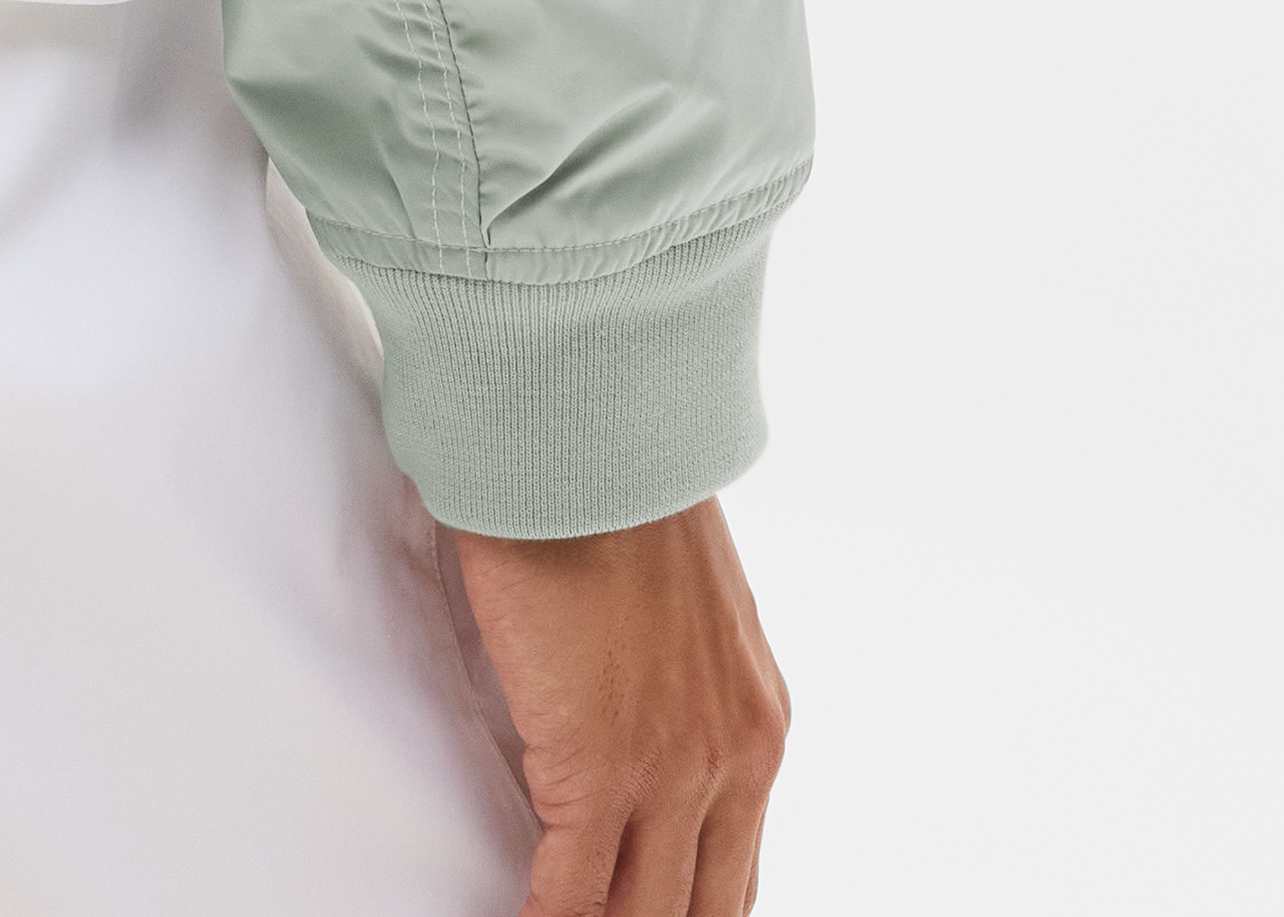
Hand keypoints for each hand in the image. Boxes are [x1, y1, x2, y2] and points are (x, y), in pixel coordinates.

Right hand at [446, 496, 788, 914]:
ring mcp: (673, 771)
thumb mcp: (682, 604)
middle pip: (703, 911)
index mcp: (757, 722)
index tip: (641, 908)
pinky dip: (544, 916)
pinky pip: (571, 893)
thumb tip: (624, 708)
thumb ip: (673, 679)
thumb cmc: (610, 488)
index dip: (689, 912)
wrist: (584, 434)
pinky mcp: (599, 766)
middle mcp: (734, 759)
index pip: (736, 872)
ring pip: (641, 915)